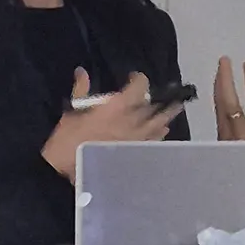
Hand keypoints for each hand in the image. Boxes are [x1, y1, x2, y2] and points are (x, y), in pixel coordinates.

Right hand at [41, 69, 183, 179]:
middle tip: (167, 92)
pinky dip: (160, 133)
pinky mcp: (137, 154)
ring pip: (160, 124)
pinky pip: (155, 141)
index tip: (134, 77)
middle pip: (156, 106)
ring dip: (167, 114)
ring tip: (174, 107)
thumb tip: (82, 71)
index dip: (140, 79)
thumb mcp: (72, 111)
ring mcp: (138, 140)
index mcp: (117, 108)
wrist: (69, 172)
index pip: (138, 88)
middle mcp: (133, 122)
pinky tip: (162, 130)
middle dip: (162, 98)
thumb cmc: (69, 140)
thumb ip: (81, 89)